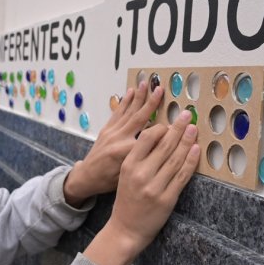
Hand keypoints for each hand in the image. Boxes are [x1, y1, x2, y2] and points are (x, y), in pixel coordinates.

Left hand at [64, 81, 163, 205]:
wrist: (86, 178)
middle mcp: (118, 139)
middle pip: (139, 118)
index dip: (164, 130)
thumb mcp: (128, 175)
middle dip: (151, 103)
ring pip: (128, 112)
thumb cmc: (107, 181)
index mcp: (125, 152)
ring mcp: (111, 132)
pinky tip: (131, 92)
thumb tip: (163, 149)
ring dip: (138, 97)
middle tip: (161, 90)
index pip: (150, 137)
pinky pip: (118, 113)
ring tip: (146, 83)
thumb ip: (143, 161)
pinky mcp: (106, 129)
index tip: (177, 120)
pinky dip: (125, 102)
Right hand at [83, 110, 199, 264]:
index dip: (161, 127)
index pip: (147, 139)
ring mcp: (155, 187)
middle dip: (178, 128)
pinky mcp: (167, 199)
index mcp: (128, 165)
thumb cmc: (126, 199)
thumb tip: (157, 135)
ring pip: (175, 159)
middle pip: (164, 146)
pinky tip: (196, 149)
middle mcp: (141, 174)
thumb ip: (139, 156)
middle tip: (188, 115)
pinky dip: (191, 161)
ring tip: (194, 128)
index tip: (170, 121)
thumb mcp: (124, 174)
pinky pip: (182, 176)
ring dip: (187, 141)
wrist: (125, 229)